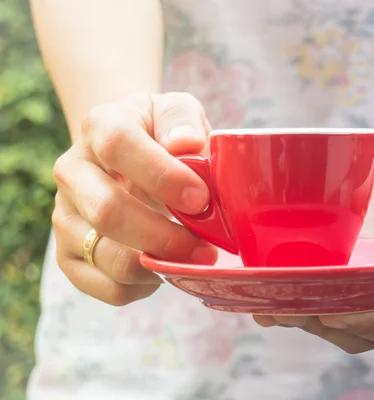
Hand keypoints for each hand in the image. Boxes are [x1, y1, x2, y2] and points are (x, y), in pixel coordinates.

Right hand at [52, 92, 216, 305]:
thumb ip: (183, 119)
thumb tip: (187, 144)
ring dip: (159, 265)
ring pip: (107, 256)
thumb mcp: (176, 111)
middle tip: (207, 247)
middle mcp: (72, 171)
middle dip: (165, 236)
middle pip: (108, 211)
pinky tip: (165, 268)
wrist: (127, 154)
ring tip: (193, 258)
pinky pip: (107, 287)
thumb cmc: (161, 134)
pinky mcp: (69, 255)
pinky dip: (145, 286)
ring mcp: (65, 216)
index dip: (162, 175)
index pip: (118, 146)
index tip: (202, 198)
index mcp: (100, 126)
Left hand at [254, 143, 373, 352]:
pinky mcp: (348, 280)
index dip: (371, 325)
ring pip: (339, 325)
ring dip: (306, 320)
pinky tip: (265, 296)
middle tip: (291, 309)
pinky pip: (323, 303)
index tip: (334, 311)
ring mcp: (372, 292)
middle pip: (365, 333)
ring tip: (269, 306)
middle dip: (327, 326)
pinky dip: (296, 305)